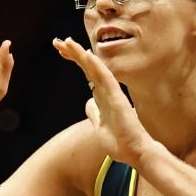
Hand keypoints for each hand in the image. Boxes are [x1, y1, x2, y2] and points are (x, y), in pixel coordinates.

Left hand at [55, 36, 152, 165]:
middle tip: (59, 42)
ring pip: (95, 69)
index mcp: (103, 98)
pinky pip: (106, 78)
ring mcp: (113, 94)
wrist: (136, 153)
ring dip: (81, 55)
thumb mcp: (100, 127)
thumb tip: (88, 102)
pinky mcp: (117, 99)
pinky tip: (87, 55)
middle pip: (89, 68)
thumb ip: (94, 113)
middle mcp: (107, 92)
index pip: (87, 74)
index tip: (63, 51)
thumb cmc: (121, 142)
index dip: (76, 61)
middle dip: (74, 54)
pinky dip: (96, 66)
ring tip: (67, 42)